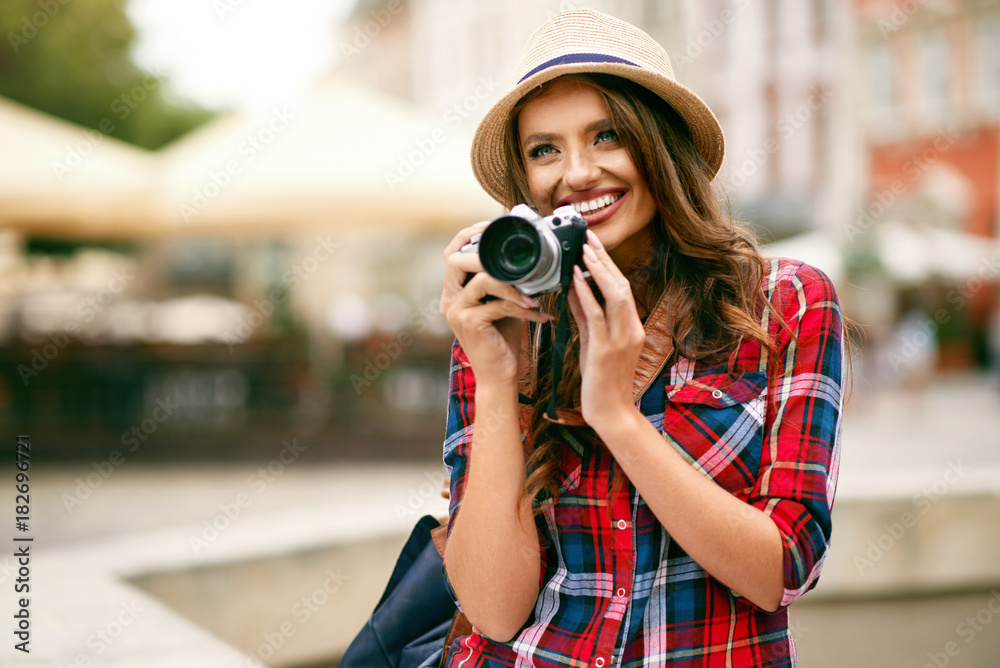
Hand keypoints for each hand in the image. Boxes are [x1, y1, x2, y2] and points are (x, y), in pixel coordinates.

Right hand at [441, 222, 553, 387]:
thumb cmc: (502, 339)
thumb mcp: (502, 303)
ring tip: (534, 295)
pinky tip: (538, 314)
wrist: (500, 376)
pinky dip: (522, 305)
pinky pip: (498, 303)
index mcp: (454, 291)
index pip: (452, 253)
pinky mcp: (470, 323)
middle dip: (486, 254)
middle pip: (456, 260)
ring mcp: (457, 311)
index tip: (492, 226)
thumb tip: (527, 259)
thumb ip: (504, 282)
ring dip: (514, 284)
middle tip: (514, 262)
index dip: (469, 235)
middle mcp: (449, 299)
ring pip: (483, 280)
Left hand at [567, 230, 645, 430]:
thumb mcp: (594, 341)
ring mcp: (621, 339)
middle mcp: (631, 329)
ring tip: (583, 250)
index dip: (607, 264)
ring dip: (598, 270)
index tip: (593, 244)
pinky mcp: (606, 349)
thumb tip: (574, 287)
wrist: (610, 413)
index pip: (622, 287)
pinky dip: (586, 293)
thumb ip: (586, 315)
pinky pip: (597, 315)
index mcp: (632, 327)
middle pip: (622, 285)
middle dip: (604, 259)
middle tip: (588, 237)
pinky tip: (575, 278)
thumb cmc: (601, 379)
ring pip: (616, 295)